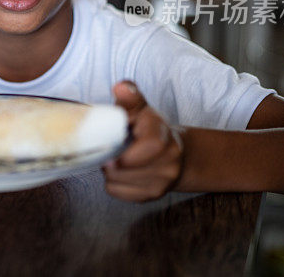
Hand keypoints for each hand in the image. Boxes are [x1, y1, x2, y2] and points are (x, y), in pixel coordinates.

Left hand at [103, 81, 183, 201]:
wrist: (173, 154)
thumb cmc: (149, 128)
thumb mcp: (140, 109)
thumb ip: (130, 98)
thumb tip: (121, 87)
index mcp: (163, 137)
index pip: (149, 146)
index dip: (125, 149)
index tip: (112, 144)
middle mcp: (168, 163)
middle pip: (123, 168)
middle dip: (109, 158)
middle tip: (111, 148)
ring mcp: (161, 182)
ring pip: (116, 181)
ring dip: (109, 171)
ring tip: (117, 158)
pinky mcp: (151, 196)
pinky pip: (116, 192)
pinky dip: (113, 183)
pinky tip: (121, 171)